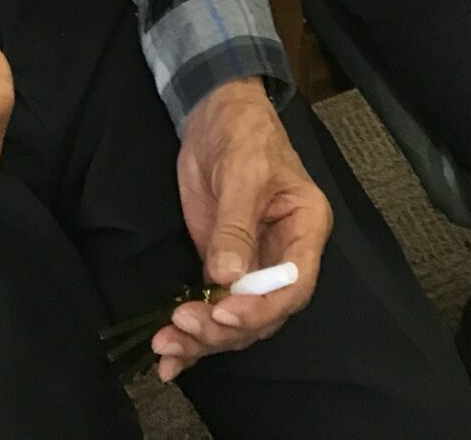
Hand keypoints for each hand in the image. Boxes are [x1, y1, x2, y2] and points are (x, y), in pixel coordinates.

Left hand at [152, 80, 330, 383]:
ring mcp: (251, 265)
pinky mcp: (220, 267)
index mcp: (304, 230)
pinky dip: (190, 336)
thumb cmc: (243, 132)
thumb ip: (236, 225)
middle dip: (223, 328)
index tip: (223, 311)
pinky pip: (211, 309)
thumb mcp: (243, 171)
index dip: (261, 308)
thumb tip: (226, 277)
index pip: (294, 286)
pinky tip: (168, 357)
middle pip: (262, 313)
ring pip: (234, 320)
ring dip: (201, 340)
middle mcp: (282, 255)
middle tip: (182, 326)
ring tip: (165, 345)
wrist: (215, 114)